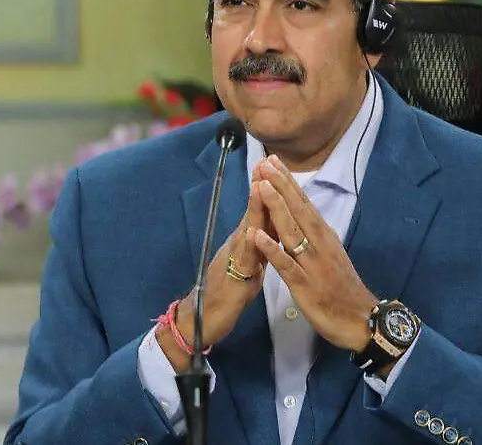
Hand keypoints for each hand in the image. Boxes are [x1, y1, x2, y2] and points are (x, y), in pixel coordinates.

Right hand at [157, 177, 275, 370]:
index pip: (261, 213)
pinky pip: (240, 261)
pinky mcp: (230, 278)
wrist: (202, 319)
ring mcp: (232, 259)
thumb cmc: (228, 292)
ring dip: (253, 208)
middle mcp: (238, 245)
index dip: (270, 191)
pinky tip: (251, 233)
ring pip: (246, 230)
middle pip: (252, 213)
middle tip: (267, 162)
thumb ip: (261, 247)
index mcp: (246, 243)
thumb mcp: (250, 266)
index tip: (278, 168)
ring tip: (260, 185)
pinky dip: (247, 246)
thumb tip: (273, 231)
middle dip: (261, 188)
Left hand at [252, 155, 378, 352]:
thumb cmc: (342, 288)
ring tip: (261, 187)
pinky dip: (271, 249)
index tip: (273, 160)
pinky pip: (285, 264)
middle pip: (298, 210)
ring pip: (291, 231)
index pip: (304, 203)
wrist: (361, 320)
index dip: (288, 182)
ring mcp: (312, 263)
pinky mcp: (304, 285)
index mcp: (324, 236)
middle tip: (266, 162)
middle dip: (281, 185)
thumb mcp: (330, 254)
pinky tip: (257, 235)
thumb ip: (315, 235)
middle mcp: (320, 244)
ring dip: (276, 208)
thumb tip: (303, 214)